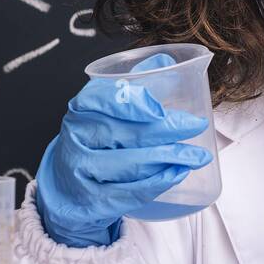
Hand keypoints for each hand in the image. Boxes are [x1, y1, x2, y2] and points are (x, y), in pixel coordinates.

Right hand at [35, 55, 211, 246]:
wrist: (66, 187)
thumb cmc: (94, 140)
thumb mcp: (105, 110)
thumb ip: (134, 85)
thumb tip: (167, 62)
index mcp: (81, 109)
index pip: (102, 100)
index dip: (131, 103)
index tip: (159, 109)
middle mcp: (77, 139)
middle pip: (125, 133)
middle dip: (166, 129)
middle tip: (197, 125)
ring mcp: (83, 172)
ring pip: (131, 164)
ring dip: (169, 158)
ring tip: (198, 155)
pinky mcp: (93, 200)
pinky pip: (129, 192)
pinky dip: (158, 182)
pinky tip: (178, 173)